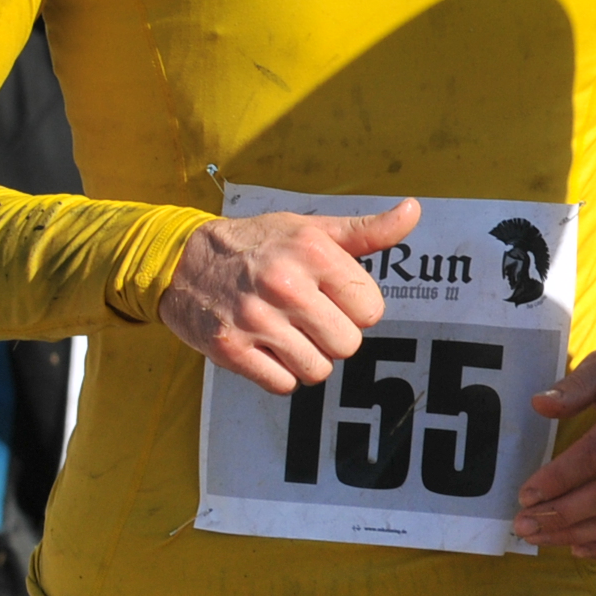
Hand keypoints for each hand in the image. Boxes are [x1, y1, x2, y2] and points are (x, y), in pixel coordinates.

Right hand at [160, 200, 414, 393]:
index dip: (356, 309)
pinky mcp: (230, 349)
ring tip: (288, 334)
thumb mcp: (311, 229)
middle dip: (334, 337)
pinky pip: (283, 385)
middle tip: (309, 319)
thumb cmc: (258, 244)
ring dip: (308, 359)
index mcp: (312, 252)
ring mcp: (255, 319)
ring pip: (318, 370)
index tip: (333, 299)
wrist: (182, 260)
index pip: (370, 309)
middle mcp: (284, 285)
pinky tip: (266, 348)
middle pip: (347, 345)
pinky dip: (280, 374)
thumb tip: (413, 210)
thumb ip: (367, 232)